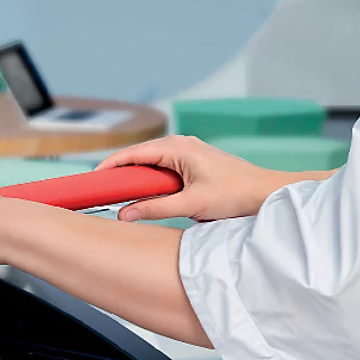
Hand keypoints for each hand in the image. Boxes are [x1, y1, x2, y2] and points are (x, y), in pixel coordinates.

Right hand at [96, 135, 288, 221]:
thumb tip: (124, 215)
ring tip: (118, 191)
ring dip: (135, 175)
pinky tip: (145, 190)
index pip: (133, 154)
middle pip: (138, 155)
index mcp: (177, 148)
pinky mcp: (194, 160)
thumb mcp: (191, 205)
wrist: (266, 192)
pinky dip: (150, 176)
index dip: (110, 166)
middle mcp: (181, 144)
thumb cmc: (235, 195)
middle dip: (119, 170)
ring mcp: (188, 150)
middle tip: (100, 188)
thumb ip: (155, 209)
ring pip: (151, 160)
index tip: (93, 179)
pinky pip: (163, 165)